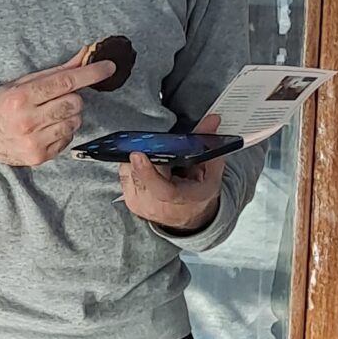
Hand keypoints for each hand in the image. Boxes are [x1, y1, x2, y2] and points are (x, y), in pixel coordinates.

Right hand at [0, 47, 116, 166]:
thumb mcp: (21, 83)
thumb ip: (55, 72)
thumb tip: (84, 56)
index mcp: (21, 98)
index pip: (65, 82)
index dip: (90, 73)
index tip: (108, 67)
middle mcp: (27, 121)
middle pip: (75, 103)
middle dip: (72, 98)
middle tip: (57, 98)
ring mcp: (34, 141)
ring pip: (75, 122)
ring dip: (69, 115)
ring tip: (49, 115)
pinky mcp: (39, 156)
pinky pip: (68, 139)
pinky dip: (62, 131)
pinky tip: (46, 129)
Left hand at [121, 111, 225, 233]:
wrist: (189, 218)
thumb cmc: (199, 194)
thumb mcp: (210, 171)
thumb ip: (209, 145)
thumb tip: (212, 120)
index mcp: (183, 199)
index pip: (161, 188)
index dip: (147, 171)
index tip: (137, 154)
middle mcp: (158, 205)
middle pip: (141, 175)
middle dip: (146, 154)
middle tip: (154, 145)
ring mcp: (141, 205)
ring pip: (130, 172)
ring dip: (138, 159)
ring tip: (154, 158)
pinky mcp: (130, 202)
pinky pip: (125, 175)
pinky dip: (133, 166)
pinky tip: (145, 165)